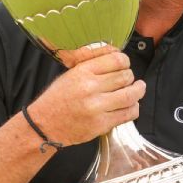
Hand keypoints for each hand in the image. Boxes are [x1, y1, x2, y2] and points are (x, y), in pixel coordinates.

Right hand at [29, 45, 144, 145]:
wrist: (44, 125)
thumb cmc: (57, 99)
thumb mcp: (70, 74)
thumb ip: (93, 65)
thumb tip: (117, 57)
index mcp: (82, 72)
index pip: (117, 60)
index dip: (125, 61)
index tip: (125, 64)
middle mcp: (90, 88)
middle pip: (126, 77)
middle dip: (130, 77)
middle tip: (129, 79)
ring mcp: (97, 107)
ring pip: (130, 95)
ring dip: (138, 91)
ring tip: (138, 89)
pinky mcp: (101, 124)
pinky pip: (128, 114)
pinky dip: (134, 108)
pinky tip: (131, 105)